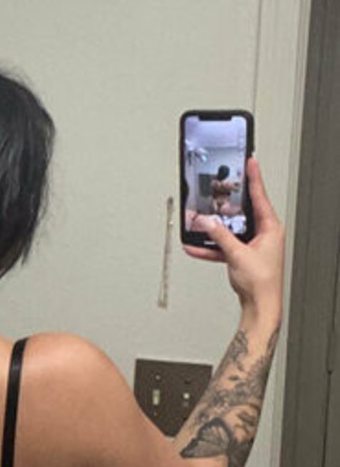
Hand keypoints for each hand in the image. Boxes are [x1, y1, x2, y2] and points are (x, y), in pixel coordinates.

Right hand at [184, 156, 283, 316]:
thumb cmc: (261, 282)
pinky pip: (224, 245)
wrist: (260, 306)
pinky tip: (195, 247)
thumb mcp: (237, 254)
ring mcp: (253, 244)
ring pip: (230, 229)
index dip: (254, 177)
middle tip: (219, 186)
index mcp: (271, 228)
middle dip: (226, 203)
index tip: (250, 160)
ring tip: (200, 222)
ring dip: (214, 229)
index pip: (260, 196)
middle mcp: (264, 233)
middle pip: (242, 211)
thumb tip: (207, 222)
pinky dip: (211, 246)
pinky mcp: (242, 254)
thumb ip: (220, 236)